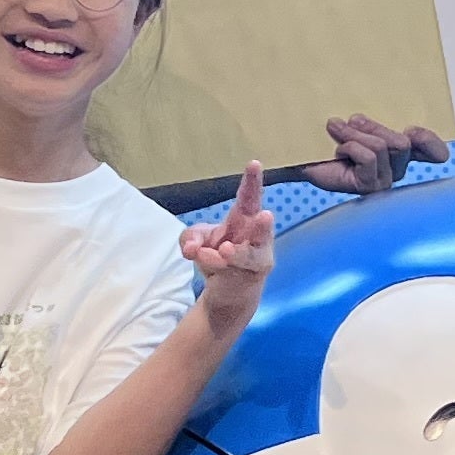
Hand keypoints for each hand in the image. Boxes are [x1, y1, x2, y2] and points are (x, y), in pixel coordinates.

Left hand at [183, 162, 273, 327]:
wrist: (227, 291)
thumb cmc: (216, 255)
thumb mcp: (196, 241)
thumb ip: (190, 237)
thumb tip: (192, 249)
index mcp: (243, 218)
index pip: (248, 197)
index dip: (252, 181)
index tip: (254, 163)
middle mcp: (255, 236)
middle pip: (261, 227)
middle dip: (263, 225)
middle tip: (264, 215)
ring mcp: (257, 258)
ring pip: (250, 255)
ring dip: (238, 253)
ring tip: (225, 250)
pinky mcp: (250, 279)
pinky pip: (235, 272)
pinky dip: (218, 265)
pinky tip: (207, 259)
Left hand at [305, 115, 449, 195]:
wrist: (303, 158)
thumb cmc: (328, 140)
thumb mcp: (353, 125)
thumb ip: (366, 123)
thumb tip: (359, 119)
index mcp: (399, 152)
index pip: (431, 150)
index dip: (430, 142)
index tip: (413, 130)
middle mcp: (397, 168)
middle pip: (401, 142)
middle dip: (372, 128)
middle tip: (349, 123)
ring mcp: (384, 180)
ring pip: (382, 147)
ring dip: (355, 135)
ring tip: (336, 132)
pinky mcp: (369, 187)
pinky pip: (368, 157)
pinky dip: (350, 147)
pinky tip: (337, 152)